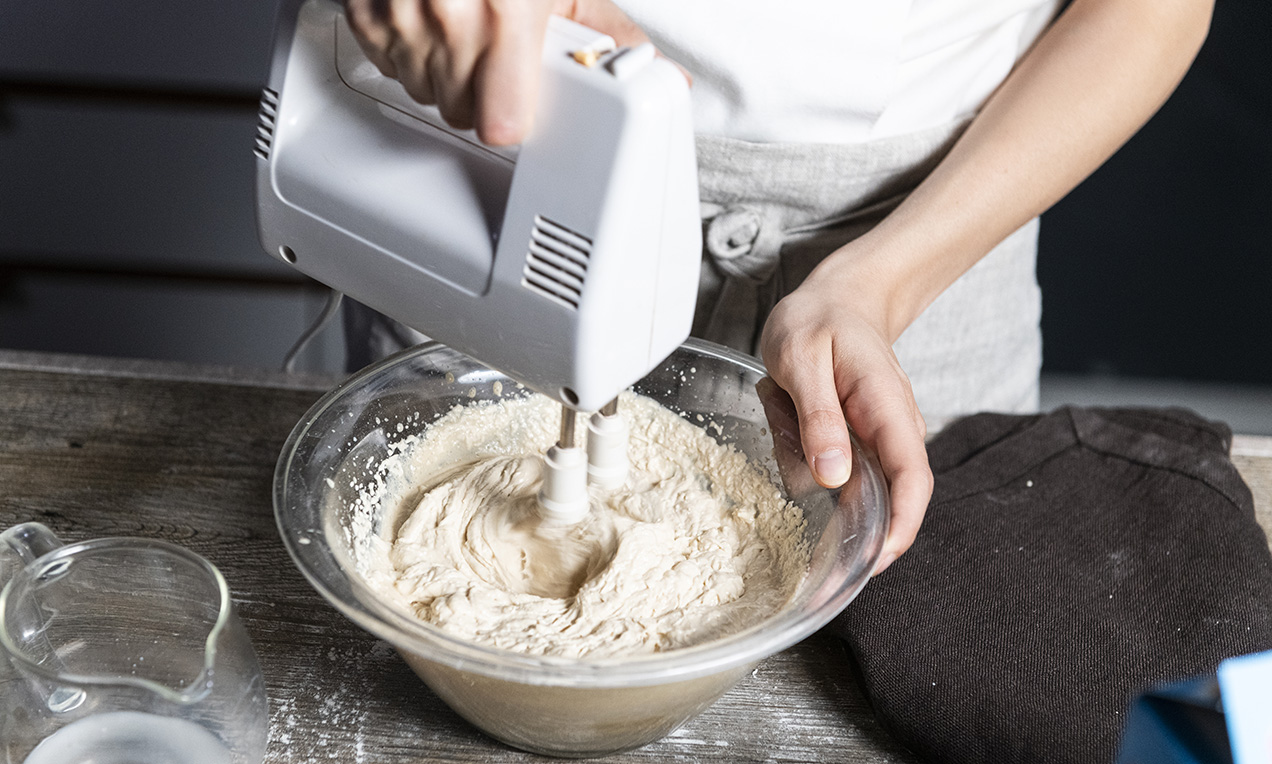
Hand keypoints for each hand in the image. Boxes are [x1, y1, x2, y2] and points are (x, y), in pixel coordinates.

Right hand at [343, 0, 652, 144]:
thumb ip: (611, 34)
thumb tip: (665, 77)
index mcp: (505, 13)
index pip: (501, 123)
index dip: (515, 117)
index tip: (523, 104)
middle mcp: (448, 15)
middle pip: (462, 112)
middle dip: (482, 92)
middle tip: (498, 54)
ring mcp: (401, 15)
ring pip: (425, 92)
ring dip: (445, 73)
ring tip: (465, 30)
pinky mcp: (368, 13)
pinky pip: (388, 64)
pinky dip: (407, 49)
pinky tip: (429, 20)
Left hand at [759, 266, 933, 575]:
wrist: (835, 301)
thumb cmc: (818, 320)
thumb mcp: (803, 357)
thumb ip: (817, 415)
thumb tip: (832, 477)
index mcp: (888, 409)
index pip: (912, 480)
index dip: (899, 528)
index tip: (872, 562)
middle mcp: (892, 432)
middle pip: (883, 499)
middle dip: (842, 516)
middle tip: (794, 483)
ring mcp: (875, 441)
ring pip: (844, 488)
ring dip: (803, 464)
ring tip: (782, 406)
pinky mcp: (853, 446)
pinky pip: (830, 475)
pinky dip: (802, 462)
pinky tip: (784, 421)